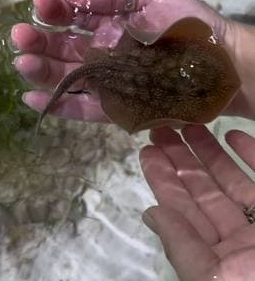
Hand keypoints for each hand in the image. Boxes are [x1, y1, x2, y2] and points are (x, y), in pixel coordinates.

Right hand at [11, 0, 254, 120]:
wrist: (218, 65)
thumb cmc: (187, 25)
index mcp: (110, 23)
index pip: (73, 16)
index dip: (54, 9)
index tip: (39, 3)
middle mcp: (103, 52)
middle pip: (64, 47)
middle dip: (40, 40)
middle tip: (19, 36)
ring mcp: (108, 80)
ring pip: (68, 77)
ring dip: (42, 71)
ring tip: (23, 62)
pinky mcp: (116, 106)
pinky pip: (83, 108)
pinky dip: (58, 104)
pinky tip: (32, 98)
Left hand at [140, 125, 254, 280]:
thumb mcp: (213, 277)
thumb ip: (182, 246)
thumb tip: (151, 213)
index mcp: (218, 258)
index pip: (182, 211)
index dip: (164, 179)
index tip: (148, 151)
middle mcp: (240, 238)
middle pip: (204, 191)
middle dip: (181, 159)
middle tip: (161, 131)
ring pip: (233, 180)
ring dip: (211, 152)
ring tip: (189, 127)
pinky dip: (251, 153)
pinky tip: (232, 134)